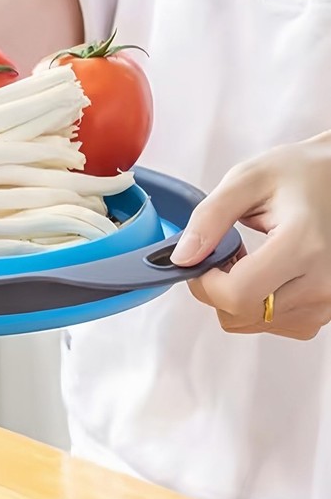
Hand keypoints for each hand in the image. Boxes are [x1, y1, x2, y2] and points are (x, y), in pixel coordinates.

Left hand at [170, 134, 330, 339]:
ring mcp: (326, 302)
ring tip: (250, 259)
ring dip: (236, 298)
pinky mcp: (325, 312)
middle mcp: (322, 282)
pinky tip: (266, 275)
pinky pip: (271, 324)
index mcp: (303, 245)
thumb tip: (181, 258)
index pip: (237, 294)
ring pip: (252, 324)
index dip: (205, 283)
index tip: (203, 260)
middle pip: (240, 315)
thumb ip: (208, 219)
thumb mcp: (247, 180)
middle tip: (225, 254)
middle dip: (216, 290)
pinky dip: (256, 304)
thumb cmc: (300, 174)